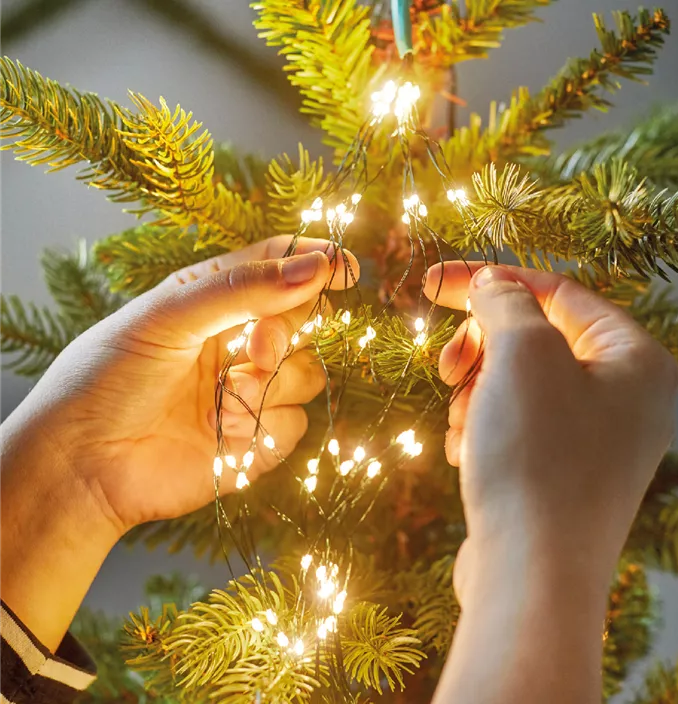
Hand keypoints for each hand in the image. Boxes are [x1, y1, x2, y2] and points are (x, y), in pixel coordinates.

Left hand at [0, 235, 357, 648]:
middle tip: (254, 349)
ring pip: (310, 375)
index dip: (317, 262)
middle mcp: (239, 342)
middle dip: (286, 334)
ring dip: (272, 387)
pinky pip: (296, 424)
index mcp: (216, 299)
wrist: (83, 465)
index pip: (281, 266)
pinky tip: (220, 434)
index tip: (346, 269)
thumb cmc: (110, 376)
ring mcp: (251, 392)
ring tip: (223, 401)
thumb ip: (244, 288)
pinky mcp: (257, 440)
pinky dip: (264, 428)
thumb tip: (317, 266)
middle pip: (306, 321)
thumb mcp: (170, 315)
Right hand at [426, 264, 677, 703]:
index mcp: (636, 361)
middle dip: (482, 350)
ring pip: (515, 387)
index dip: (494, 280)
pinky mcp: (560, 476)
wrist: (530, 575)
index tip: (437, 282)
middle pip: (536, 342)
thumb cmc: (537, 455)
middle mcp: (624, 400)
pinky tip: (470, 458)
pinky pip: (513, 428)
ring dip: (476, 396)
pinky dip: (483, 431)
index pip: (558, 293)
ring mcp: (593, 443)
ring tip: (465, 427)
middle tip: (448, 367)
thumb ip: (504, 302)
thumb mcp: (521, 354)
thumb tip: (491, 285)